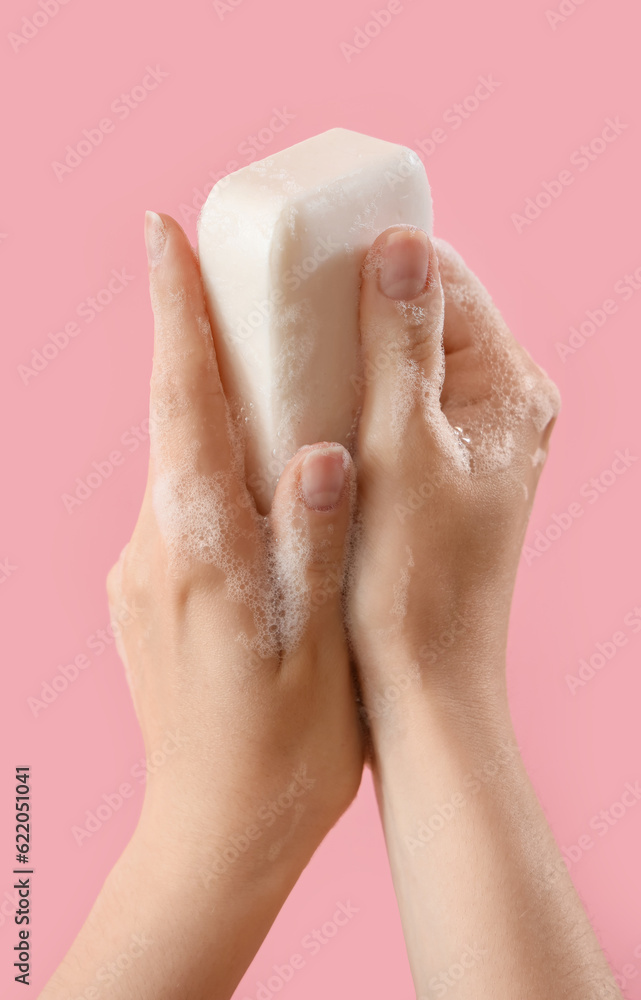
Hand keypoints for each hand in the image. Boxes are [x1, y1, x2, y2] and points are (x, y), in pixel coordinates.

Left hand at [43, 212, 362, 999]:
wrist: (218, 829)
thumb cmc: (285, 743)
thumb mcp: (318, 640)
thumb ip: (315, 539)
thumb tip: (321, 450)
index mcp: (198, 544)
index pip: (178, 398)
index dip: (171, 310)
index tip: (157, 232)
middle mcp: (153, 547)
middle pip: (172, 419)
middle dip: (193, 344)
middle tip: (232, 288)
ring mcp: (139, 574)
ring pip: (175, 465)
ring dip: (208, 415)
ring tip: (266, 390)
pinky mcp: (144, 598)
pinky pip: (175, 509)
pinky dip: (208, 477)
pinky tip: (254, 496)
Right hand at [346, 226, 620, 999]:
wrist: (421, 683)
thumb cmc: (415, 582)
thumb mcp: (402, 450)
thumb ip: (402, 344)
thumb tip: (399, 241)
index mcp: (511, 388)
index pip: (447, 280)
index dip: (379, 253)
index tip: (309, 246)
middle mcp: (502, 404)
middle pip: (425, 313)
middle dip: (356, 297)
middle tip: (285, 295)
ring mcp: (471, 436)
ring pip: (404, 355)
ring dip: (348, 342)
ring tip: (285, 338)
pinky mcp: (438, 466)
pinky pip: (393, 399)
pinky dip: (350, 386)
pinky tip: (303, 391)